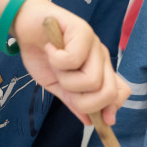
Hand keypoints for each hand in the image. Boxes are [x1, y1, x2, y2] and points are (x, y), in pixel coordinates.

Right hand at [15, 0, 129, 125]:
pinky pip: (73, 59)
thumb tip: (90, 122)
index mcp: (99, 70)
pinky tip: (50, 49)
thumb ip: (73, 100)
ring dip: (66, 79)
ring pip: (91, 80)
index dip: (110, 108)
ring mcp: (94, 43)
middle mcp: (101, 57)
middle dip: (84, 101)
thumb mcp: (57, 84)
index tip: (95, 120)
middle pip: (108, 92)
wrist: (26, 25)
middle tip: (65, 86)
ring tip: (55, 63)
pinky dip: (56, 59)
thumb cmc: (43, 53)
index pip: (120, 92)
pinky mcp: (83, 30)